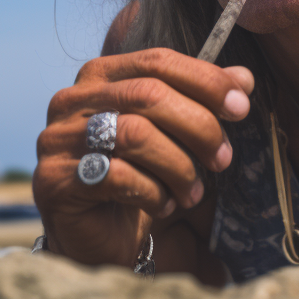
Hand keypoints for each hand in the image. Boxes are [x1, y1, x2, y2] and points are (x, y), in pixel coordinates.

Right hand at [33, 47, 253, 266]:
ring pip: (135, 134)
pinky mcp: (53, 180)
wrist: (97, 237)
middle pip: (149, 94)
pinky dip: (152, 192)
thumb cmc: (138, 175)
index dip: (205, 80)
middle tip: (223, 158)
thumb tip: (244, 79)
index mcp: (100, 75)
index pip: (157, 61)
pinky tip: (163, 205)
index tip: (241, 106)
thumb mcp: (172, 132)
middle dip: (199, 126)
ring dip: (178, 166)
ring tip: (193, 192)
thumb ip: (201, 101)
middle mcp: (72, 100)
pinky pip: (117, 177)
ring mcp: (57, 139)